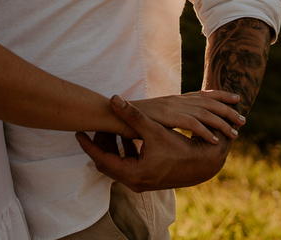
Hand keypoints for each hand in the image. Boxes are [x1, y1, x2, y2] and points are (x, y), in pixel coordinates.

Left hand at [76, 95, 231, 191]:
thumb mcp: (154, 130)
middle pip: (105, 164)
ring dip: (111, 147)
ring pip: (116, 164)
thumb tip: (112, 98)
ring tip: (109, 128)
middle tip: (92, 127)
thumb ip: (132, 115)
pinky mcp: (146, 179)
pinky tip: (126, 135)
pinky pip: (126, 165)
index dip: (88, 144)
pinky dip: (122, 151)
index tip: (77, 131)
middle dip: (99, 145)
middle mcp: (134, 182)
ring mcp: (139, 182)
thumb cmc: (180, 148)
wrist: (203, 164)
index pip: (100, 160)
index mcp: (133, 174)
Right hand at [131, 90, 243, 144]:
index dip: (220, 95)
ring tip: (234, 134)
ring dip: (221, 123)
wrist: (111, 112)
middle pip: (207, 103)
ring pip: (203, 114)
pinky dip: (204, 132)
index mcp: (173, 99)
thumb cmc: (128, 116)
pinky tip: (215, 141)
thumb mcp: (152, 115)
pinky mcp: (166, 117)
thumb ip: (166, 117)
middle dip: (227, 110)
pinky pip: (191, 124)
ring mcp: (171, 108)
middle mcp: (175, 101)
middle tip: (242, 120)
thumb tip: (176, 122)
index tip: (235, 99)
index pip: (201, 94)